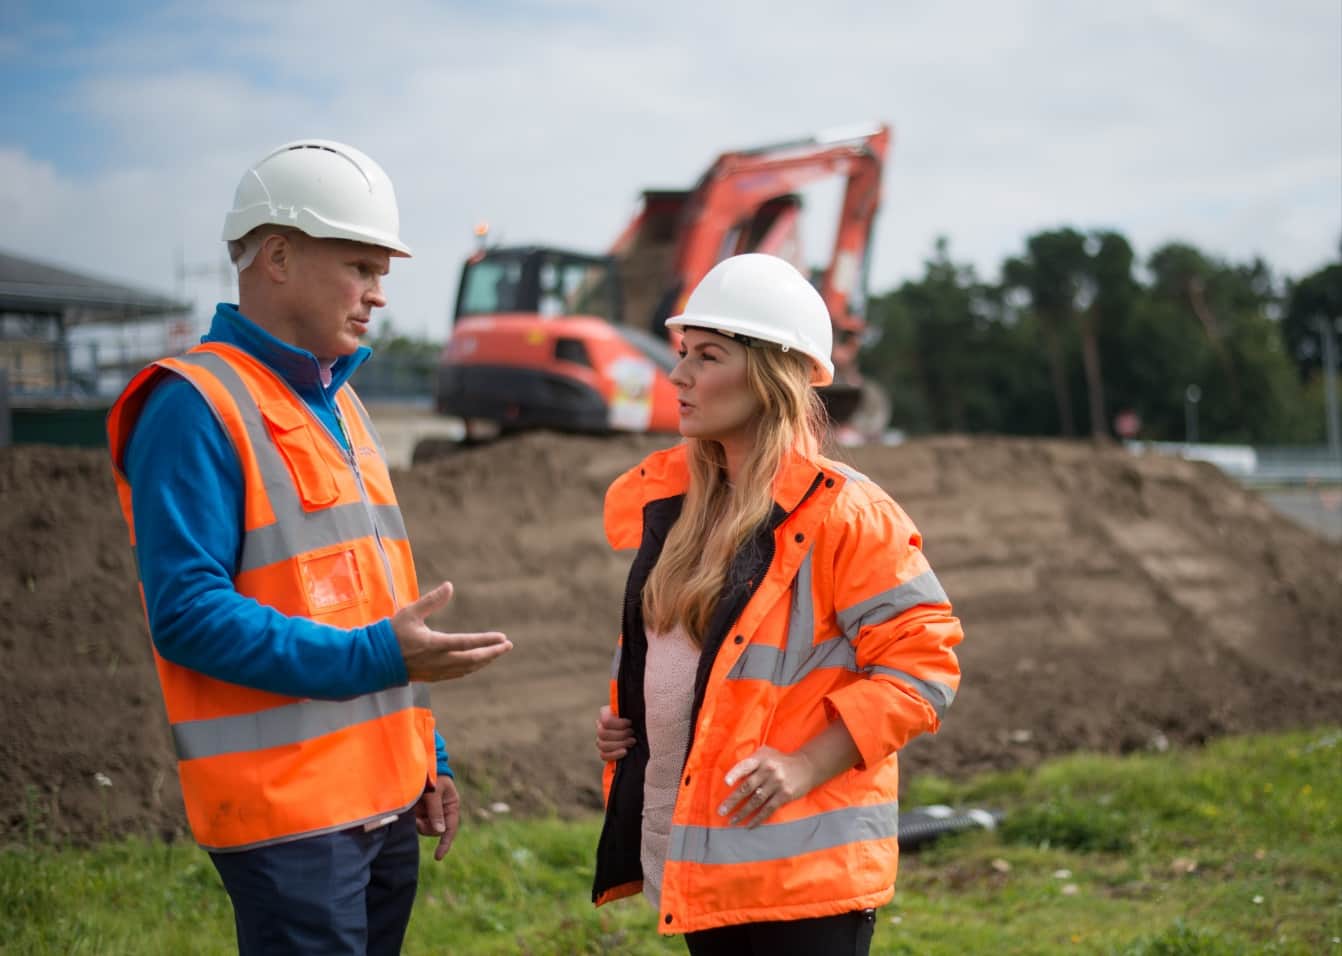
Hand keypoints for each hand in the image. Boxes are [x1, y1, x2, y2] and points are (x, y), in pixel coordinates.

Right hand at [394, 582, 511, 681]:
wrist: (372, 661)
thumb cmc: (391, 633)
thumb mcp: (410, 612)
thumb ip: (431, 600)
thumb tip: (449, 586)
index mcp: (433, 644)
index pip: (467, 643)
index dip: (486, 641)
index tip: (502, 638)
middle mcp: (437, 661)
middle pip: (472, 660)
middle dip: (492, 653)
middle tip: (508, 646)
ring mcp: (435, 671)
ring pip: (467, 669)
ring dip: (484, 661)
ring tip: (496, 653)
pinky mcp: (431, 677)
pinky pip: (457, 674)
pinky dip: (471, 668)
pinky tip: (476, 663)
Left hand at [415, 775, 460, 860]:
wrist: (418, 762)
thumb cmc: (430, 775)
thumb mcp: (434, 793)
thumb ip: (436, 812)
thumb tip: (440, 832)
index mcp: (451, 806)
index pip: (450, 829)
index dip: (445, 843)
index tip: (438, 857)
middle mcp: (441, 810)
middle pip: (435, 830)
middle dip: (426, 828)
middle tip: (416, 819)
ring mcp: (430, 810)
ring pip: (425, 827)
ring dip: (418, 823)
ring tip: (412, 810)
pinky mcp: (419, 810)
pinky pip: (417, 821)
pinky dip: (412, 819)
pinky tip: (409, 811)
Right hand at [595, 705, 634, 761]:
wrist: (643, 729)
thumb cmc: (639, 717)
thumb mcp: (636, 710)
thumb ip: (632, 706)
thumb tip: (633, 700)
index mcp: (606, 713)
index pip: (604, 720)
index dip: (618, 723)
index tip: (630, 723)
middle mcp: (601, 726)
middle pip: (602, 733)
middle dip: (620, 735)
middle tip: (632, 733)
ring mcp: (601, 739)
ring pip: (602, 745)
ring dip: (619, 744)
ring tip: (631, 742)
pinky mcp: (605, 752)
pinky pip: (603, 755)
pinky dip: (614, 754)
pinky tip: (625, 751)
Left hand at [718, 746, 819, 827]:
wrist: (807, 766)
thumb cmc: (780, 760)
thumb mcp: (766, 753)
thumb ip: (751, 761)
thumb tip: (732, 775)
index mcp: (761, 759)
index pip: (745, 766)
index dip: (735, 774)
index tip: (726, 783)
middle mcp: (768, 770)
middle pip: (747, 787)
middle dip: (733, 801)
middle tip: (721, 811)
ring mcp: (777, 783)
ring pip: (756, 801)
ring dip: (742, 812)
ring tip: (732, 821)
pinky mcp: (785, 794)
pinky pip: (768, 809)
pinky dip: (758, 818)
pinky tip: (749, 825)